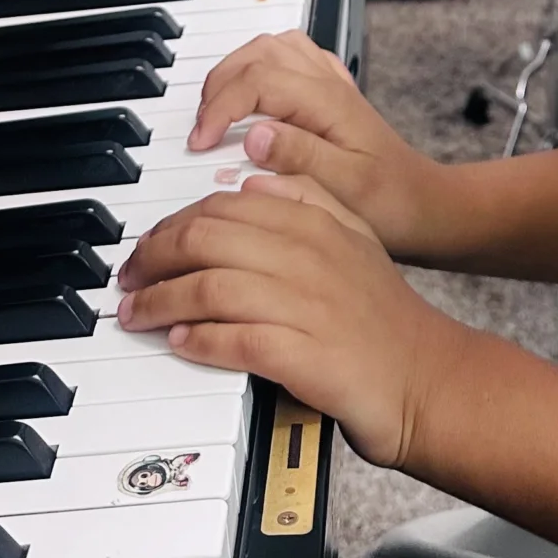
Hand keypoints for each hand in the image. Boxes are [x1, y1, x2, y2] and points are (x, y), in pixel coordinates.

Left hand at [114, 175, 465, 466]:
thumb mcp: (355, 239)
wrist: (428, 379)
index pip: (224, 205)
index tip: (149, 245)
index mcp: (316, 222)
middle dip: (153, 258)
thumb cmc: (384, 318)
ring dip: (160, 301)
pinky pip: (234, 340)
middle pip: (207, 239)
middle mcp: (309, 255)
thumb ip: (310, 200)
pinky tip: (179, 342)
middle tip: (129, 279)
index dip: (173, 224)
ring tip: (136, 315)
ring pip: (210, 287)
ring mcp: (307, 305)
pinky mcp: (305, 356)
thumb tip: (254, 178)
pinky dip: (198, 340)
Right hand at [186, 29, 446, 256]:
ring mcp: (330, 84)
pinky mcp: (329, 93)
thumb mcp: (346, 190)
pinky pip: (288, 56)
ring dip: (235, 70)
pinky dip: (260, 67)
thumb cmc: (391, 205)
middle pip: (259, 53)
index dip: (220, 108)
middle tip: (202, 130)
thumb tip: (254, 134)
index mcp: (329, 103)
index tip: (200, 143)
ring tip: (217, 111)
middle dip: (219, 85)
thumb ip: (300, 158)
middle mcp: (328, 83)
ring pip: (271, 47)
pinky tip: (252, 96)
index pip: (258, 80)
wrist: (427, 206)